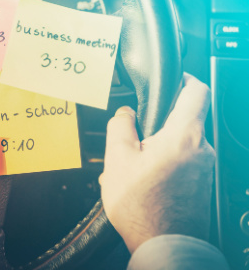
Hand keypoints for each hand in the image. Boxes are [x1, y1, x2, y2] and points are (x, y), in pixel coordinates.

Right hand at [100, 73, 213, 252]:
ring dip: (158, 150)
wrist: (164, 244)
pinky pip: (183, 163)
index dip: (185, 78)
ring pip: (180, 144)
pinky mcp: (202, 185)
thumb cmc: (142, 207)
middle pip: (183, 121)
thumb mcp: (117, 159)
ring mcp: (205, 169)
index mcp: (183, 135)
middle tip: (135, 140)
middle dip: (157, 126)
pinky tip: (144, 183)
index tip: (174, 78)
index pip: (196, 91)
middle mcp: (202, 149)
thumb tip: (124, 114)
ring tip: (134, 169)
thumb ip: (120, 127)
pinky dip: (165, 166)